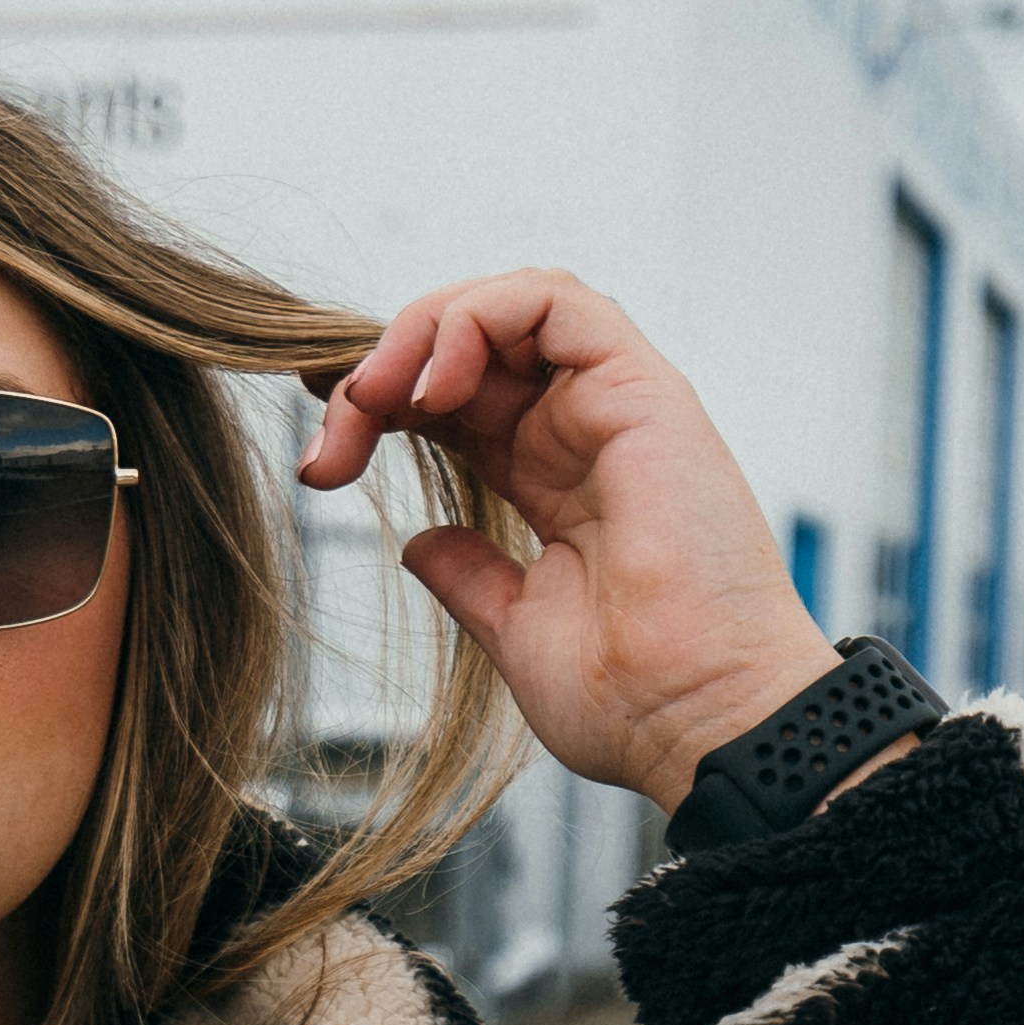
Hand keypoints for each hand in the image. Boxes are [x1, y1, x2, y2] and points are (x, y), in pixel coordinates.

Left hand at [299, 270, 838, 813]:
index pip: (456, 400)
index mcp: (555, 478)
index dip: (380, 403)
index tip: (321, 453)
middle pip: (467, 345)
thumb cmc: (632, 697)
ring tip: (373, 403)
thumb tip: (416, 542)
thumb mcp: (518, 628)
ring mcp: (615, 404)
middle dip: (378, 374)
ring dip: (421, 334)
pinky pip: (553, 302)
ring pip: (506, 305)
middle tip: (329, 443)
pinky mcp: (643, 389)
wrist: (702, 722)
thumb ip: (469, 575)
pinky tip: (432, 389)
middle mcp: (585, 429)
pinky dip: (477, 319)